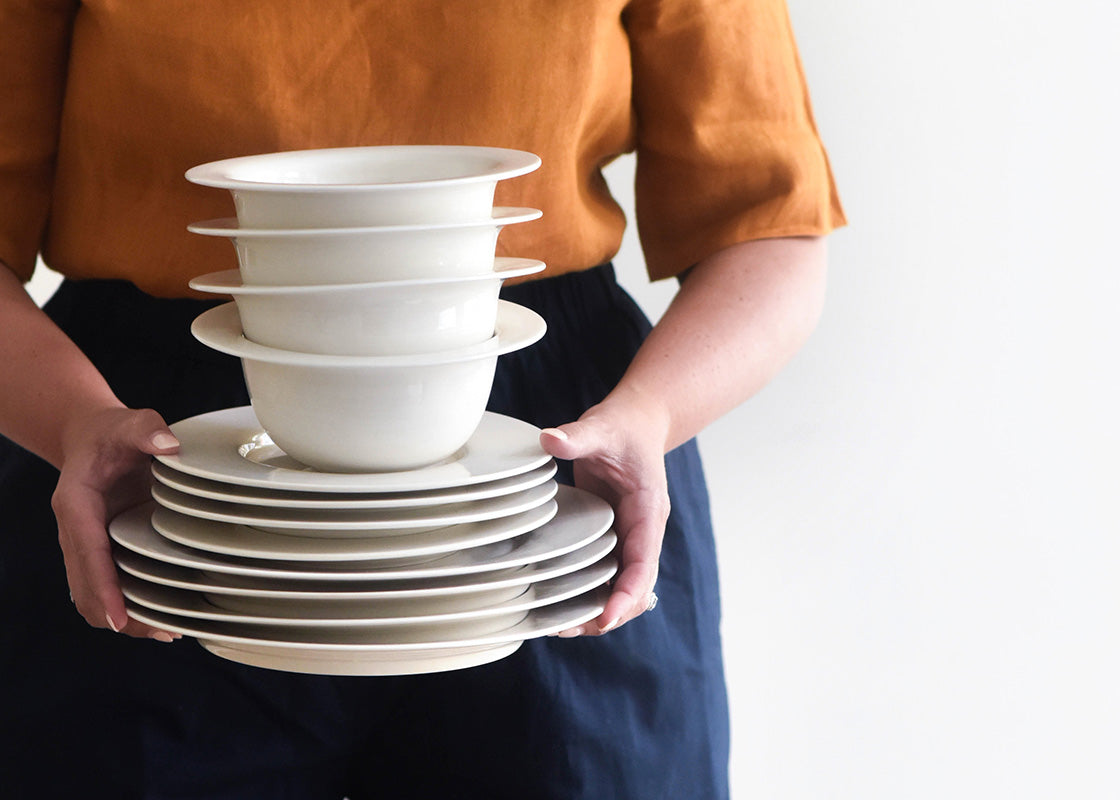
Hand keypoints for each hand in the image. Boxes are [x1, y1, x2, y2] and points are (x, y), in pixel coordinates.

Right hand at [52, 406, 181, 641]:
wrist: (94, 436)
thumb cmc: (113, 432)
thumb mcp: (132, 422)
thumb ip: (148, 429)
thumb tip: (169, 445)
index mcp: (76, 503)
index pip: (88, 553)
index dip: (103, 587)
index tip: (118, 618)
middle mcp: (75, 530)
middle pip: (87, 585)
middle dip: (117, 613)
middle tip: (159, 631)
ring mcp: (86, 543)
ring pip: (93, 593)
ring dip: (123, 616)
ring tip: (165, 631)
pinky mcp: (101, 548)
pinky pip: (107, 584)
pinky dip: (126, 603)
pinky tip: (158, 614)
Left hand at [540, 388, 669, 635]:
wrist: (636, 424)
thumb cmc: (623, 428)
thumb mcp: (600, 428)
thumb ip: (577, 436)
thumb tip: (549, 439)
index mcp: (649, 512)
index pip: (643, 563)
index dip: (627, 594)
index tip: (606, 618)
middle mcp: (643, 532)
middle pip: (636, 587)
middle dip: (609, 612)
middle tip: (570, 628)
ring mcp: (630, 537)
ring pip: (621, 586)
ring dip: (598, 608)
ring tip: (562, 626)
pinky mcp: (614, 537)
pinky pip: (607, 573)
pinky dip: (590, 591)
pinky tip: (562, 604)